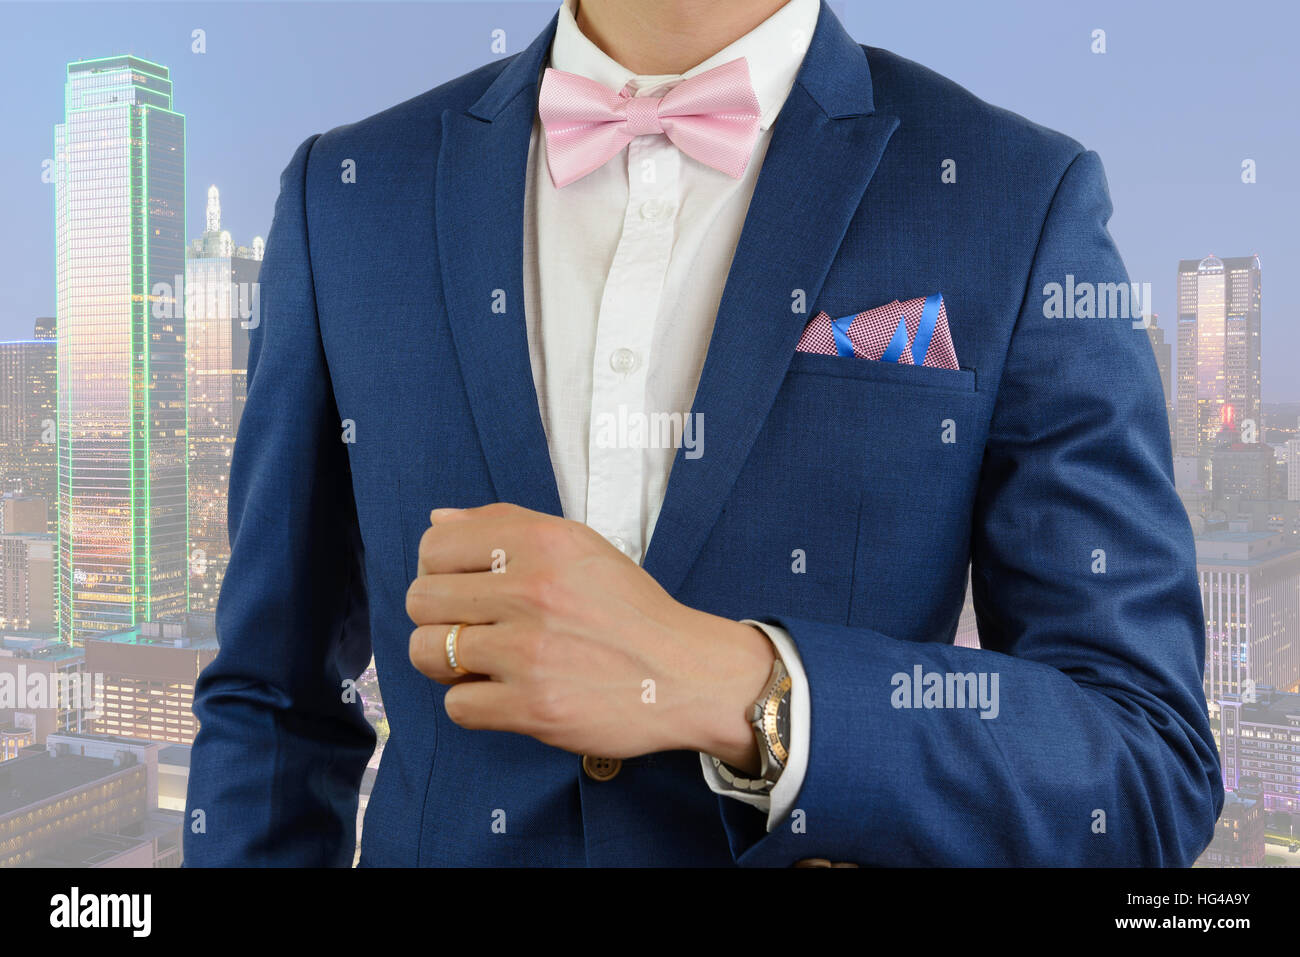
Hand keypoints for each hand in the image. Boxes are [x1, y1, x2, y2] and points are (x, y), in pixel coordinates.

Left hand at [405, 503, 774, 768]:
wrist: (686, 674)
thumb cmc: (629, 611)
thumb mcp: (579, 545)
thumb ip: (506, 523)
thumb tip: (436, 518)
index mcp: (543, 542)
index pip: (435, 544)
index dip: (439, 568)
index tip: (463, 587)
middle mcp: (534, 590)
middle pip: (420, 599)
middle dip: (438, 617)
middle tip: (474, 629)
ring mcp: (531, 652)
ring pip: (427, 652)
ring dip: (446, 663)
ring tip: (482, 663)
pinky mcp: (534, 707)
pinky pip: (457, 706)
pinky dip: (473, 704)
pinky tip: (504, 693)